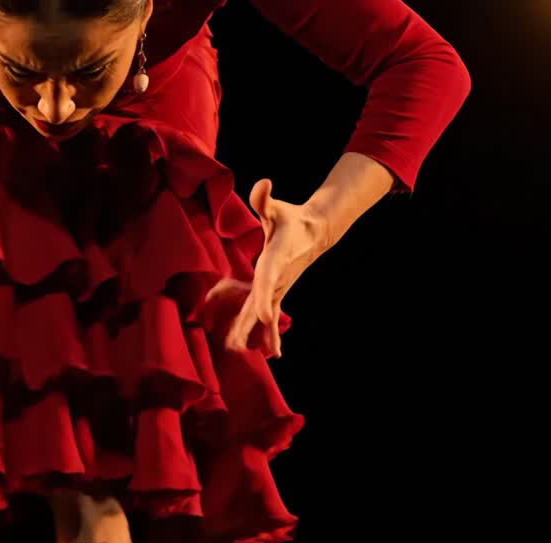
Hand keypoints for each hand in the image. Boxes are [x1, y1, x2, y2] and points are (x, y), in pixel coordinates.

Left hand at [206, 178, 332, 356]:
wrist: (314, 232)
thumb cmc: (291, 219)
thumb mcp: (277, 208)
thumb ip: (264, 199)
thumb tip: (263, 182)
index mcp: (274, 261)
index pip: (267, 281)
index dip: (265, 298)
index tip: (265, 317)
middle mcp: (276, 279)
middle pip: (261, 305)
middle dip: (248, 324)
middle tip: (236, 343)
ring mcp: (277, 288)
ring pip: (261, 314)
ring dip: (252, 334)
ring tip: (239, 351)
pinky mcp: (276, 292)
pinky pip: (268, 315)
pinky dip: (268, 333)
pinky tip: (271, 353)